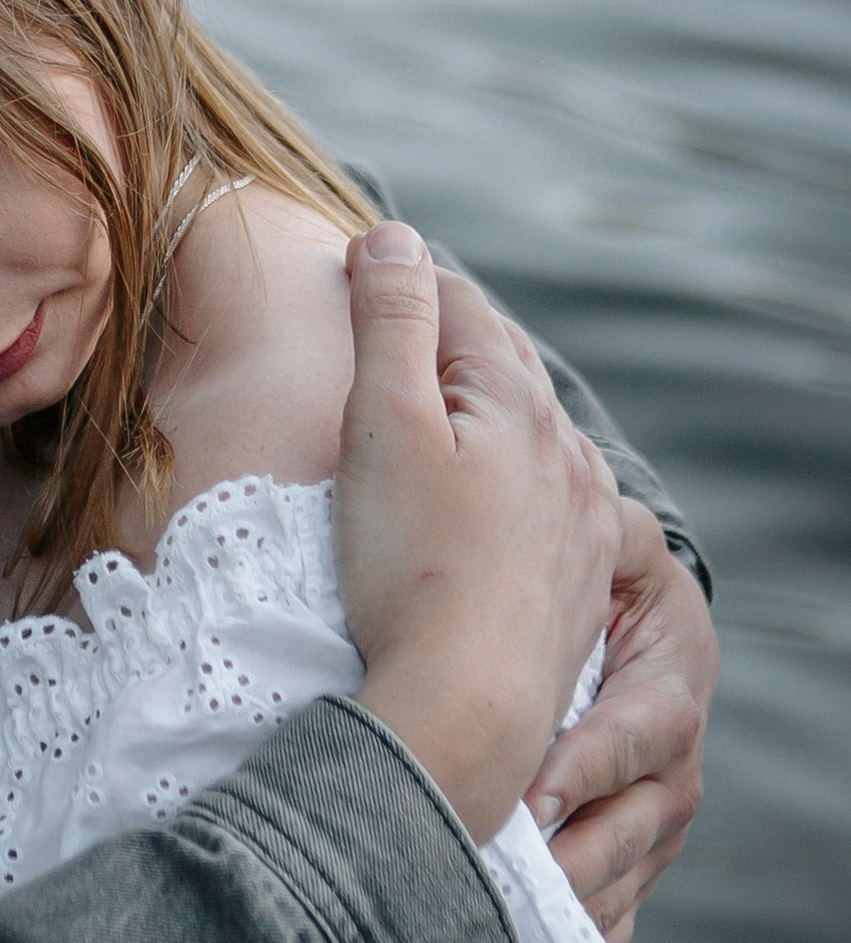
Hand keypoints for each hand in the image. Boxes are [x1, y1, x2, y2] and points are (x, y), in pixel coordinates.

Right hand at [334, 228, 624, 841]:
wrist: (469, 706)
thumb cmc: (412, 566)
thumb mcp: (384, 425)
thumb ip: (390, 324)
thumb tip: (393, 235)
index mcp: (517, 403)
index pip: (461, 308)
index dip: (405, 280)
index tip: (358, 265)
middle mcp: (568, 452)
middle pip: (508, 366)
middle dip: (454, 337)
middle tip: (400, 316)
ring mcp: (585, 520)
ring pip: (539, 435)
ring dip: (494, 407)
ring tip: (448, 405)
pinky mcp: (583, 582)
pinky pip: (557, 501)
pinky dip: (521, 477)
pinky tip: (503, 499)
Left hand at [526, 501, 714, 942]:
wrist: (613, 639)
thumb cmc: (592, 588)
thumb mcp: (609, 547)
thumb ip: (597, 530)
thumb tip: (588, 510)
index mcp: (673, 680)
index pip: (644, 731)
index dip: (592, 764)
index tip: (536, 797)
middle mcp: (675, 761)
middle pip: (638, 826)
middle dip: (576, 858)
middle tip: (508, 880)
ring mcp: (654, 820)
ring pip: (623, 878)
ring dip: (570, 905)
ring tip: (507, 923)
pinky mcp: (629, 862)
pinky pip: (613, 914)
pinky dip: (576, 937)